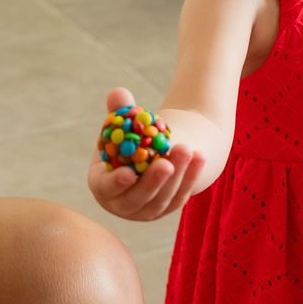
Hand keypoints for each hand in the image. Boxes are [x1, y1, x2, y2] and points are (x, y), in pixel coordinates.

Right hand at [87, 88, 205, 220]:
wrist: (153, 152)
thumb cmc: (130, 137)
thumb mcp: (123, 124)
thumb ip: (120, 109)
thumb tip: (119, 93)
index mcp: (102, 184)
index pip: (106, 188)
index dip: (116, 183)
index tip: (128, 172)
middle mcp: (123, 203)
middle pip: (137, 198)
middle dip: (152, 182)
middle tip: (165, 163)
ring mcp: (147, 210)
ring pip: (163, 197)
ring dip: (177, 175)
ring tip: (186, 149)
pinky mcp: (168, 207)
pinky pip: (181, 194)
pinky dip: (191, 176)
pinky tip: (200, 156)